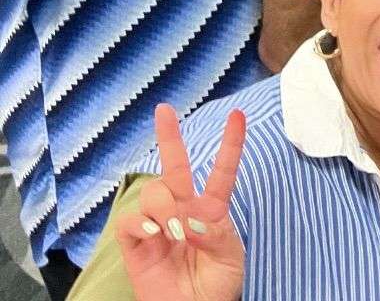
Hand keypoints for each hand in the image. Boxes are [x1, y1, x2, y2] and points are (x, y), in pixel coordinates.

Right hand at [117, 104, 246, 300]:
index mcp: (212, 210)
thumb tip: (192, 218)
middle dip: (169, 136)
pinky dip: (140, 222)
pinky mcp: (135, 244)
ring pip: (153, 191)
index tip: (238, 115)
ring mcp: (157, 225)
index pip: (222, 171)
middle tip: (164, 110)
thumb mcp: (230, 256)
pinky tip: (155, 233)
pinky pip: (128, 221)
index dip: (230, 144)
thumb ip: (217, 233)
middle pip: (174, 166)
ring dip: (165, 207)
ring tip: (176, 233)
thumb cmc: (216, 285)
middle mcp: (183, 210)